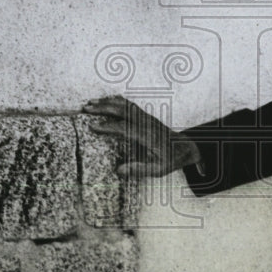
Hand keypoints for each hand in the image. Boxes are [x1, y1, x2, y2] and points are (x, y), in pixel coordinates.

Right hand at [83, 95, 201, 177]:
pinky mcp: (145, 115)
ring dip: (107, 102)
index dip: (107, 126)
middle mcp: (145, 122)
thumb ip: (139, 170)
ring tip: (91, 103)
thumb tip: (118, 170)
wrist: (184, 147)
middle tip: (86, 109)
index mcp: (146, 135)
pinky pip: (129, 104)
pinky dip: (116, 100)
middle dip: (103, 108)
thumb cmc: (170, 158)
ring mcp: (145, 117)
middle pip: (122, 110)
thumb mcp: (158, 169)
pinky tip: (106, 101)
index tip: (92, 126)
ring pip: (125, 105)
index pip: (124, 128)